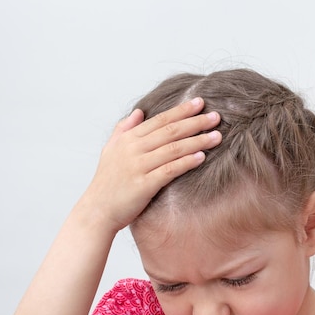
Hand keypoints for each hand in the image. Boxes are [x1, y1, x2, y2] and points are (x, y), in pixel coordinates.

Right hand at [83, 97, 221, 232]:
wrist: (97, 211)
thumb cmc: (107, 182)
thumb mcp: (110, 150)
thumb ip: (123, 129)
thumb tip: (139, 111)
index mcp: (128, 139)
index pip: (159, 120)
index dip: (181, 111)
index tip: (199, 103)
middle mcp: (133, 149)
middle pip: (169, 131)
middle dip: (194, 122)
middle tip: (216, 116)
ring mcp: (138, 167)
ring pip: (173, 148)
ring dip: (197, 141)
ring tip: (217, 136)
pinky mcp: (144, 185)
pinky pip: (169, 170)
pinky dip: (186, 162)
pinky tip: (202, 157)